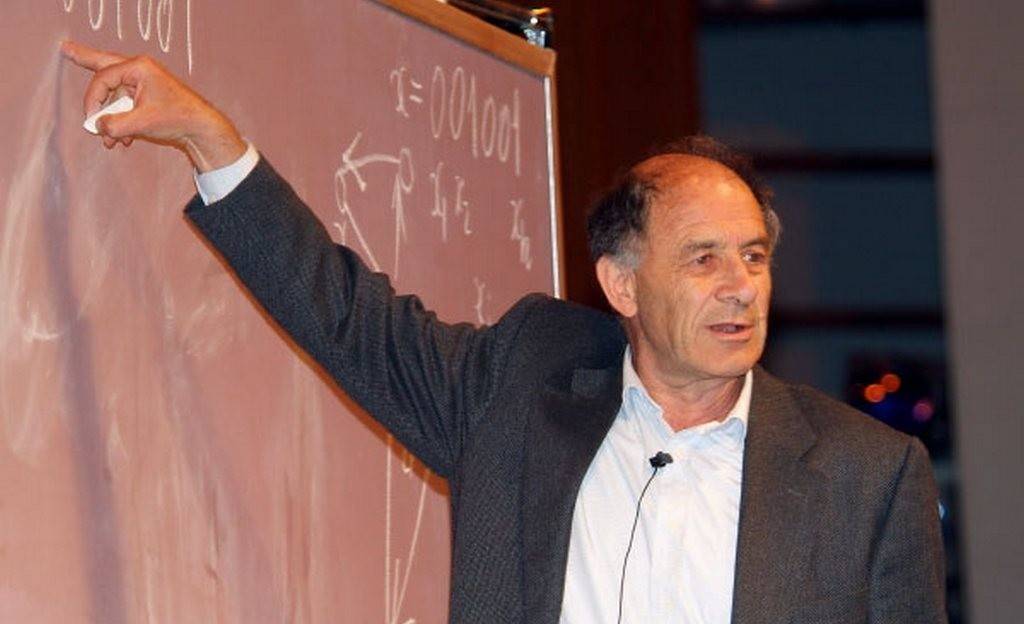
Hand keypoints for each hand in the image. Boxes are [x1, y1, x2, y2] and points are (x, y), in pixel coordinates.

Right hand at [61, 41, 246, 171]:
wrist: (202, 130)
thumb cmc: (178, 119)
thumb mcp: (142, 123)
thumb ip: (115, 125)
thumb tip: (98, 127)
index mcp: (139, 68)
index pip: (103, 78)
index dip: (93, 99)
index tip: (91, 119)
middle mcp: (140, 71)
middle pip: (105, 66)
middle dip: (85, 61)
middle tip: (66, 49)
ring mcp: (143, 84)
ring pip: (116, 98)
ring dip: (111, 121)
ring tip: (110, 142)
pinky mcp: (147, 99)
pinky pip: (125, 108)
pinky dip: (122, 124)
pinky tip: (123, 142)